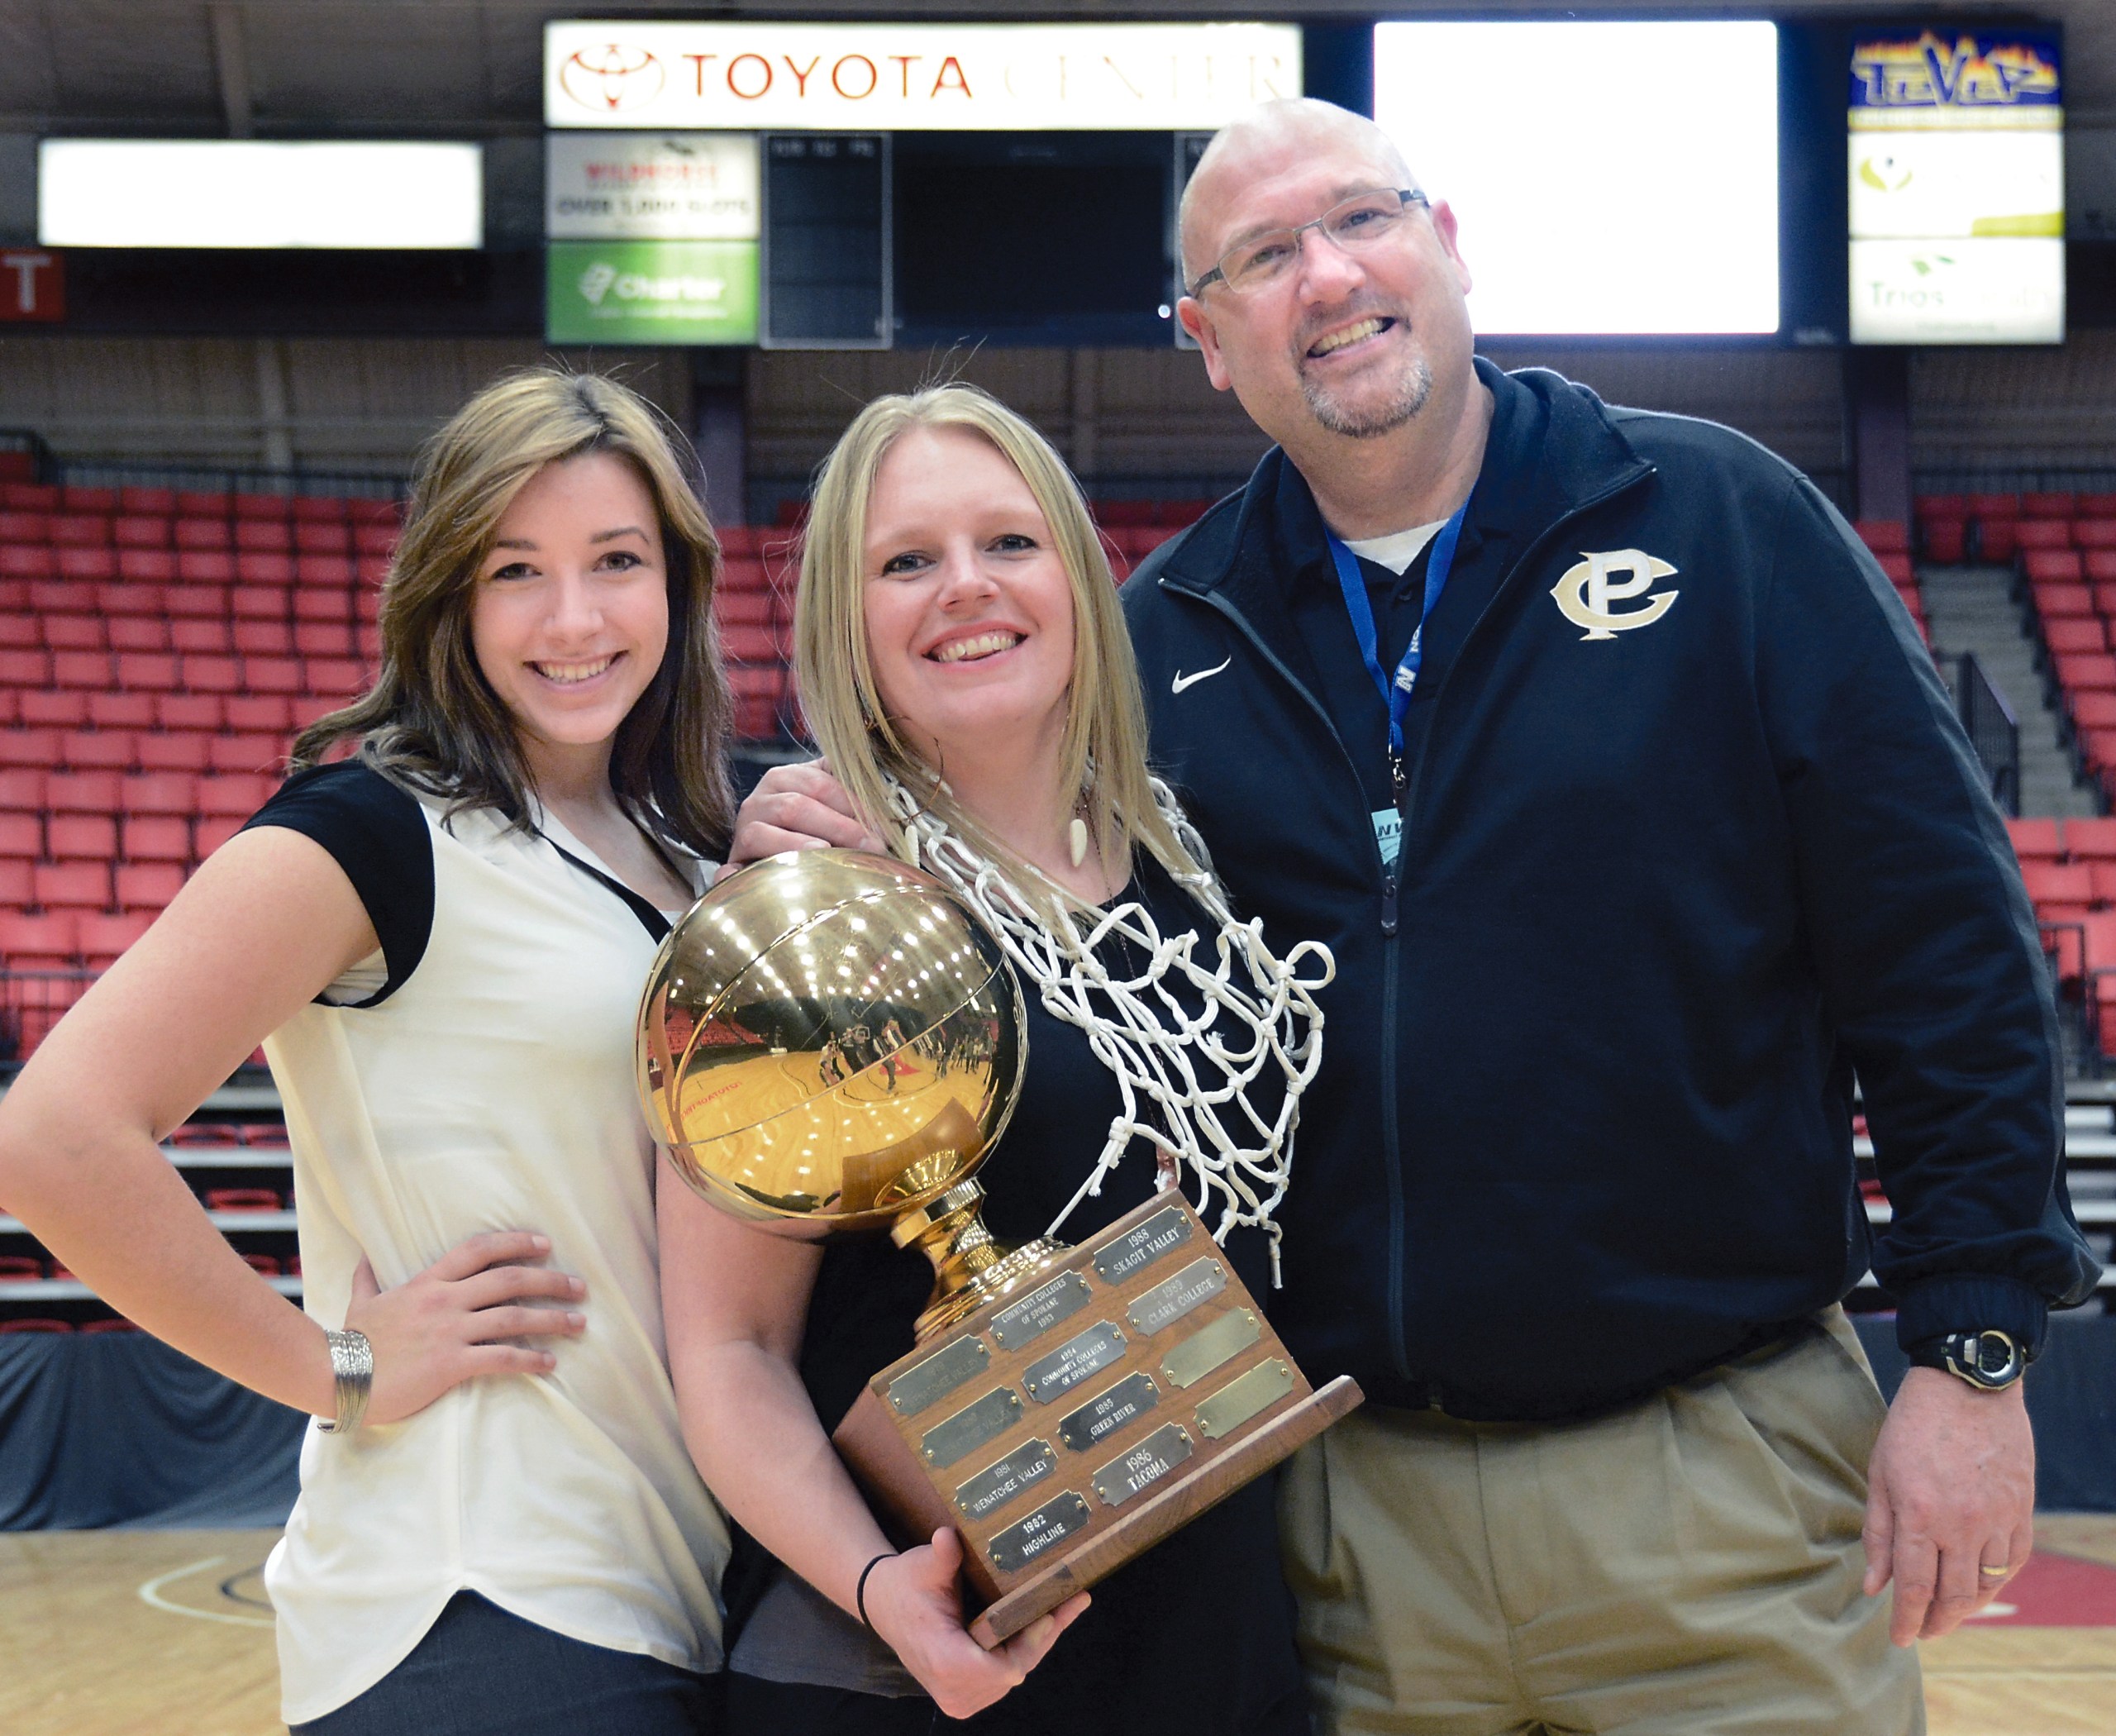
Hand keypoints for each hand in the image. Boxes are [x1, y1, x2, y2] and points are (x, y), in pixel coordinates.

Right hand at [343, 1231, 586, 1425]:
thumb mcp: (359, 1303)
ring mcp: (449, 1331)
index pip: (479, 1250)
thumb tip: (362, 1259)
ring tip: (579, 1324)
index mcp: (427, 1282)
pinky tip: (551, 1364)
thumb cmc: (349, 1343)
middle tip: (580, 1287)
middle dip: (550, 1281)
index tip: (545, 1245)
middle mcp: (445, 1300)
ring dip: (552, 1320)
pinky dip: (531, 1360)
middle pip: (509, 1279)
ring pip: (513, 1317)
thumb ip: (366, 1279)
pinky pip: (502, 1358)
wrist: (335, 1376)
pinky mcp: (451, 1364)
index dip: (515, 1242)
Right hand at [720, 760, 885, 879]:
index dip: (856, 804)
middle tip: (873, 847)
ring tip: (826, 854)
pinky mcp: (733, 860)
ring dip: (798, 845)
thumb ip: (853, 793)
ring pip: (765, 831)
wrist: (766, 857)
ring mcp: (743, 830)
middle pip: (798, 806)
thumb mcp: (830, 804)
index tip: (884, 827)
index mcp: (786, 778)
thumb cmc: (812, 830)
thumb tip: (890, 792)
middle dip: (840, 827)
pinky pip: (735, 865)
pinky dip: (748, 869)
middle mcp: (760, 800)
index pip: (822, 783)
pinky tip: (773, 876)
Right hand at [863, 1529, 1090, 1717]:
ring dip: (1038, 1641)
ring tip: (1066, 1605)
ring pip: (1014, 1673)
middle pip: (1016, 1669)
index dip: (1031, 1643)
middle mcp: (954, 1689)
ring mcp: (960, 1696)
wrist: (883, 1604)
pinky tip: (1045, 1621)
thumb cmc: (905, 1584)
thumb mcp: (922, 1566)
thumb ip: (941, 1556)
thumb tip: (947, 1537)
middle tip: (1074, 1599)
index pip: (1002, 1670)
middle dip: (1044, 1635)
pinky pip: (1004, 1674)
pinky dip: (1024, 1648)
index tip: (1049, 1612)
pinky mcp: (965, 1693)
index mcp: (945, 1660)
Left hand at [1862, 1366, 2034, 1643]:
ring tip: (1947, 1617)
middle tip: (1921, 1633)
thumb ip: (1877, 1534)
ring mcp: (1997, 1520)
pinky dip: (1996, 1583)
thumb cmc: (1912, 1427)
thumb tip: (1873, 1586)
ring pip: (1985, 1585)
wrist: (1967, 1388)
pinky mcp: (2021, 1511)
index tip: (1898, 1638)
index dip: (1905, 1619)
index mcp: (1919, 1515)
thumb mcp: (1880, 1474)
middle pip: (1952, 1596)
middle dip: (1935, 1623)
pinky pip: (2013, 1562)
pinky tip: (1979, 1589)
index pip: (1913, 1587)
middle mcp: (1961, 1525)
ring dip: (1966, 1610)